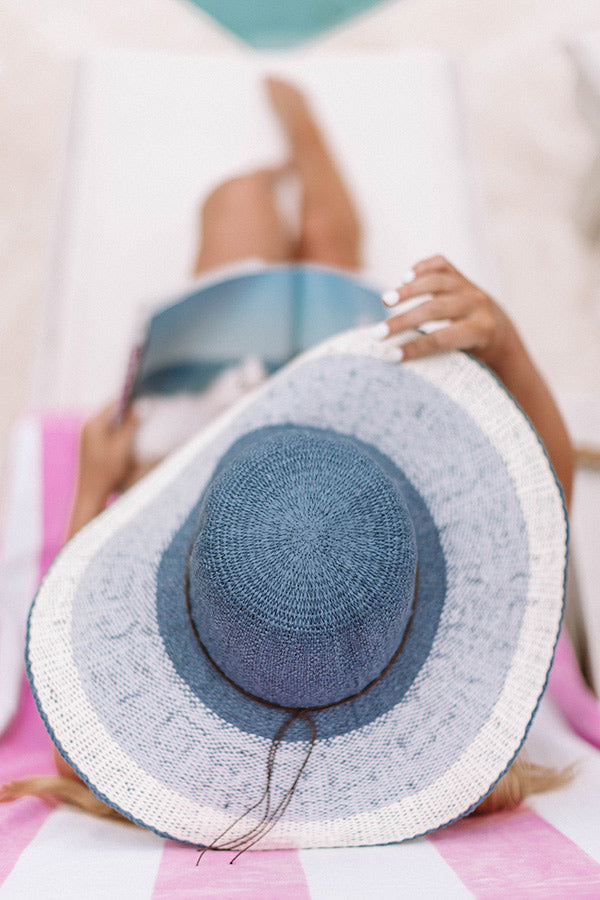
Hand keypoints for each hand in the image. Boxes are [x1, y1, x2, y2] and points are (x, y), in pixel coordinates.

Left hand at [77, 402, 138, 505]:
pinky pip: (109, 431)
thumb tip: (141, 405)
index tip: (147, 399)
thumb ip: (130, 425)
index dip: (131, 400)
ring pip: (112, 422)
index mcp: (94, 424)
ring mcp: (90, 436)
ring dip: (126, 422)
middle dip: (130, 411)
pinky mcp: (93, 445)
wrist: (92, 493)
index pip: (115, 403)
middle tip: (147, 411)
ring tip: (142, 423)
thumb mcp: (122, 446)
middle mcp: (89, 427)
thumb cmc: (107, 471)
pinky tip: (132, 437)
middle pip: (113, 412)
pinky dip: (121, 431)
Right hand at [379, 255, 515, 369]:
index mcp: (481, 330)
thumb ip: (443, 357)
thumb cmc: (477, 354)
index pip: (442, 338)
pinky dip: (421, 268)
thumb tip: (402, 361)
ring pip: (436, 281)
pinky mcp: (460, 275)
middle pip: (435, 309)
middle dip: (403, 321)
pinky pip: (440, 263)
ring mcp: (468, 286)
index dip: (415, 347)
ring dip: (407, 291)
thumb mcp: (469, 361)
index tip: (390, 356)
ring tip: (385, 301)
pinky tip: (404, 278)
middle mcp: (477, 304)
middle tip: (377, 334)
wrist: (499, 331)